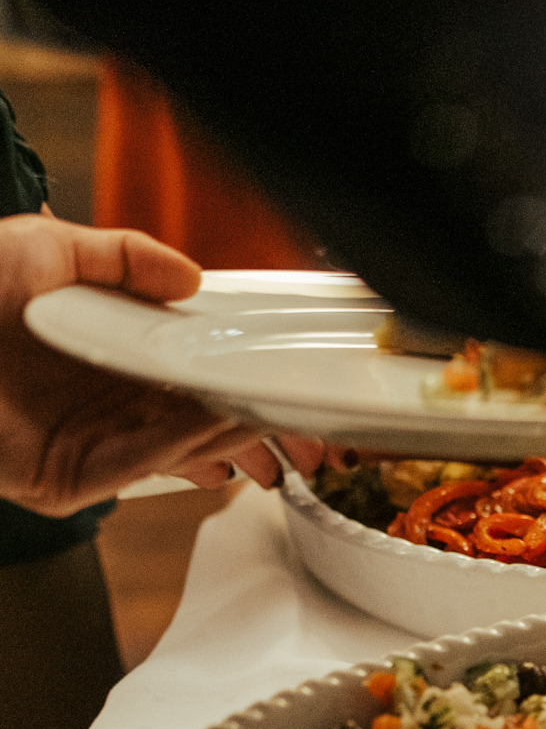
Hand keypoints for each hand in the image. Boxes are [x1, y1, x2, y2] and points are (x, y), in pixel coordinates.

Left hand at [0, 213, 317, 515]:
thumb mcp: (49, 248)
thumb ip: (123, 256)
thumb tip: (193, 280)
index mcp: (113, 361)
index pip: (199, 379)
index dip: (249, 385)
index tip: (293, 386)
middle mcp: (109, 408)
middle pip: (205, 428)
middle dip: (263, 434)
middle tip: (312, 438)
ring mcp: (89, 447)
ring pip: (183, 452)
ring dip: (236, 440)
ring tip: (278, 425)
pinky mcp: (65, 480)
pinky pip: (139, 466)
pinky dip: (185, 451)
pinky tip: (223, 426)